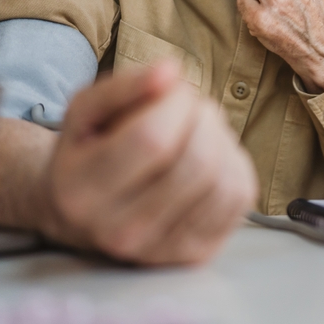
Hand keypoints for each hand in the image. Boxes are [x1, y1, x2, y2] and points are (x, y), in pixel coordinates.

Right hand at [42, 60, 257, 265]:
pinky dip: (234, 163)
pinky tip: (210, 157)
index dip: (176, 102)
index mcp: (83, 191)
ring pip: (223, 179)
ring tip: (198, 131)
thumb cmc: (90, 150)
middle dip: (203, 117)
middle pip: (196, 162)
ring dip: (221, 139)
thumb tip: (171, 70)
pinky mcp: (196, 252)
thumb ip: (125, 86)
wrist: (82, 210)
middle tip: (189, 108)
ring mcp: (161, 249)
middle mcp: (119, 231)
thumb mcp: (87, 110)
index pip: (153, 139)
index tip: (173, 89)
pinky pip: (240, 195)